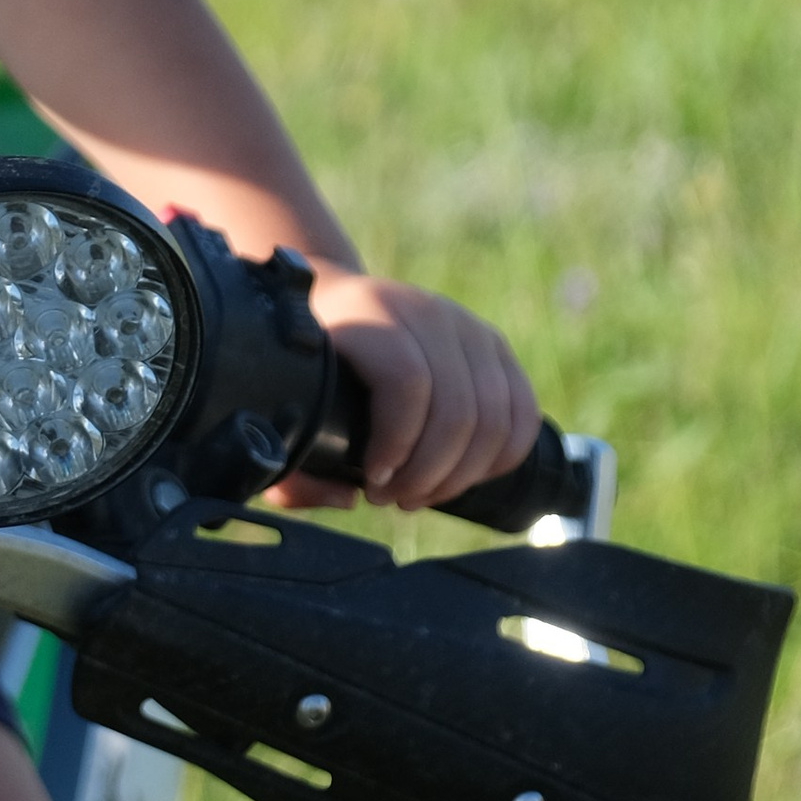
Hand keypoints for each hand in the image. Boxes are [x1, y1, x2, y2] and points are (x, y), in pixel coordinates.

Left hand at [296, 268, 540, 511]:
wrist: (336, 302)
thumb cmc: (308, 364)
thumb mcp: (280, 405)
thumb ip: (293, 464)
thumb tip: (348, 496)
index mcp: (368, 315)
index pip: (407, 381)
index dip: (397, 444)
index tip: (372, 480)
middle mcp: (425, 312)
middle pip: (457, 408)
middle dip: (429, 473)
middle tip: (395, 498)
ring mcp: (467, 326)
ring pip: (495, 415)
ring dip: (462, 474)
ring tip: (423, 493)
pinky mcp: (494, 345)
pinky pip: (521, 412)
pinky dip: (500, 458)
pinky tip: (464, 476)